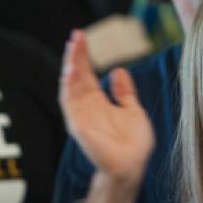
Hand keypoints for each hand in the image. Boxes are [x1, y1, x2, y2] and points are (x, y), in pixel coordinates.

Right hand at [59, 30, 154, 184]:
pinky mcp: (78, 126)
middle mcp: (86, 106)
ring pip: (70, 86)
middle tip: (76, 35)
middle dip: (75, 56)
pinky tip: (70, 72)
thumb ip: (124, 92)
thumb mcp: (133, 110)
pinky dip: (68, 87)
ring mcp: (80, 115)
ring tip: (73, 48)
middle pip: (77, 76)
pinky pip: (69, 103)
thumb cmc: (133, 143)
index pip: (87, 74)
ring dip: (70, 67)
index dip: (84, 56)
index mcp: (98, 102)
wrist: (132, 166)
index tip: (82, 37)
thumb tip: (119, 70)